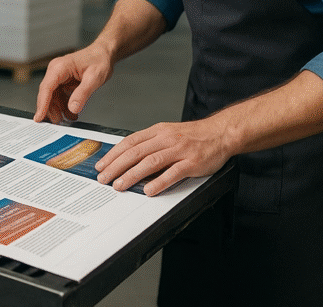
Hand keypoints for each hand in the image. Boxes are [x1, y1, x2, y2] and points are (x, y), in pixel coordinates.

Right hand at [33, 43, 114, 124]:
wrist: (104, 53)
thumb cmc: (99, 60)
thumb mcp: (94, 78)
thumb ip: (82, 94)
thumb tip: (72, 109)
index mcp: (60, 67)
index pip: (46, 88)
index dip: (42, 104)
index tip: (39, 118)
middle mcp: (56, 70)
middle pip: (47, 94)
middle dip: (50, 109)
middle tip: (56, 124)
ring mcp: (59, 76)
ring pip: (52, 96)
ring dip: (58, 109)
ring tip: (66, 120)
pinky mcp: (63, 80)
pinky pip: (59, 95)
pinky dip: (63, 105)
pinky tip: (71, 113)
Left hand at [94, 118, 232, 195]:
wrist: (221, 133)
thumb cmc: (194, 136)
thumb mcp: (168, 133)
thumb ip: (150, 144)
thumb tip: (128, 157)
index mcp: (158, 131)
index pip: (129, 142)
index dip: (113, 154)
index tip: (102, 165)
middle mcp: (166, 139)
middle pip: (135, 152)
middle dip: (116, 166)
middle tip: (104, 178)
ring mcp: (179, 150)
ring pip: (150, 162)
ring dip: (131, 175)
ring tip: (119, 185)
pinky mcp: (192, 162)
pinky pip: (173, 173)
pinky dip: (159, 182)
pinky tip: (148, 190)